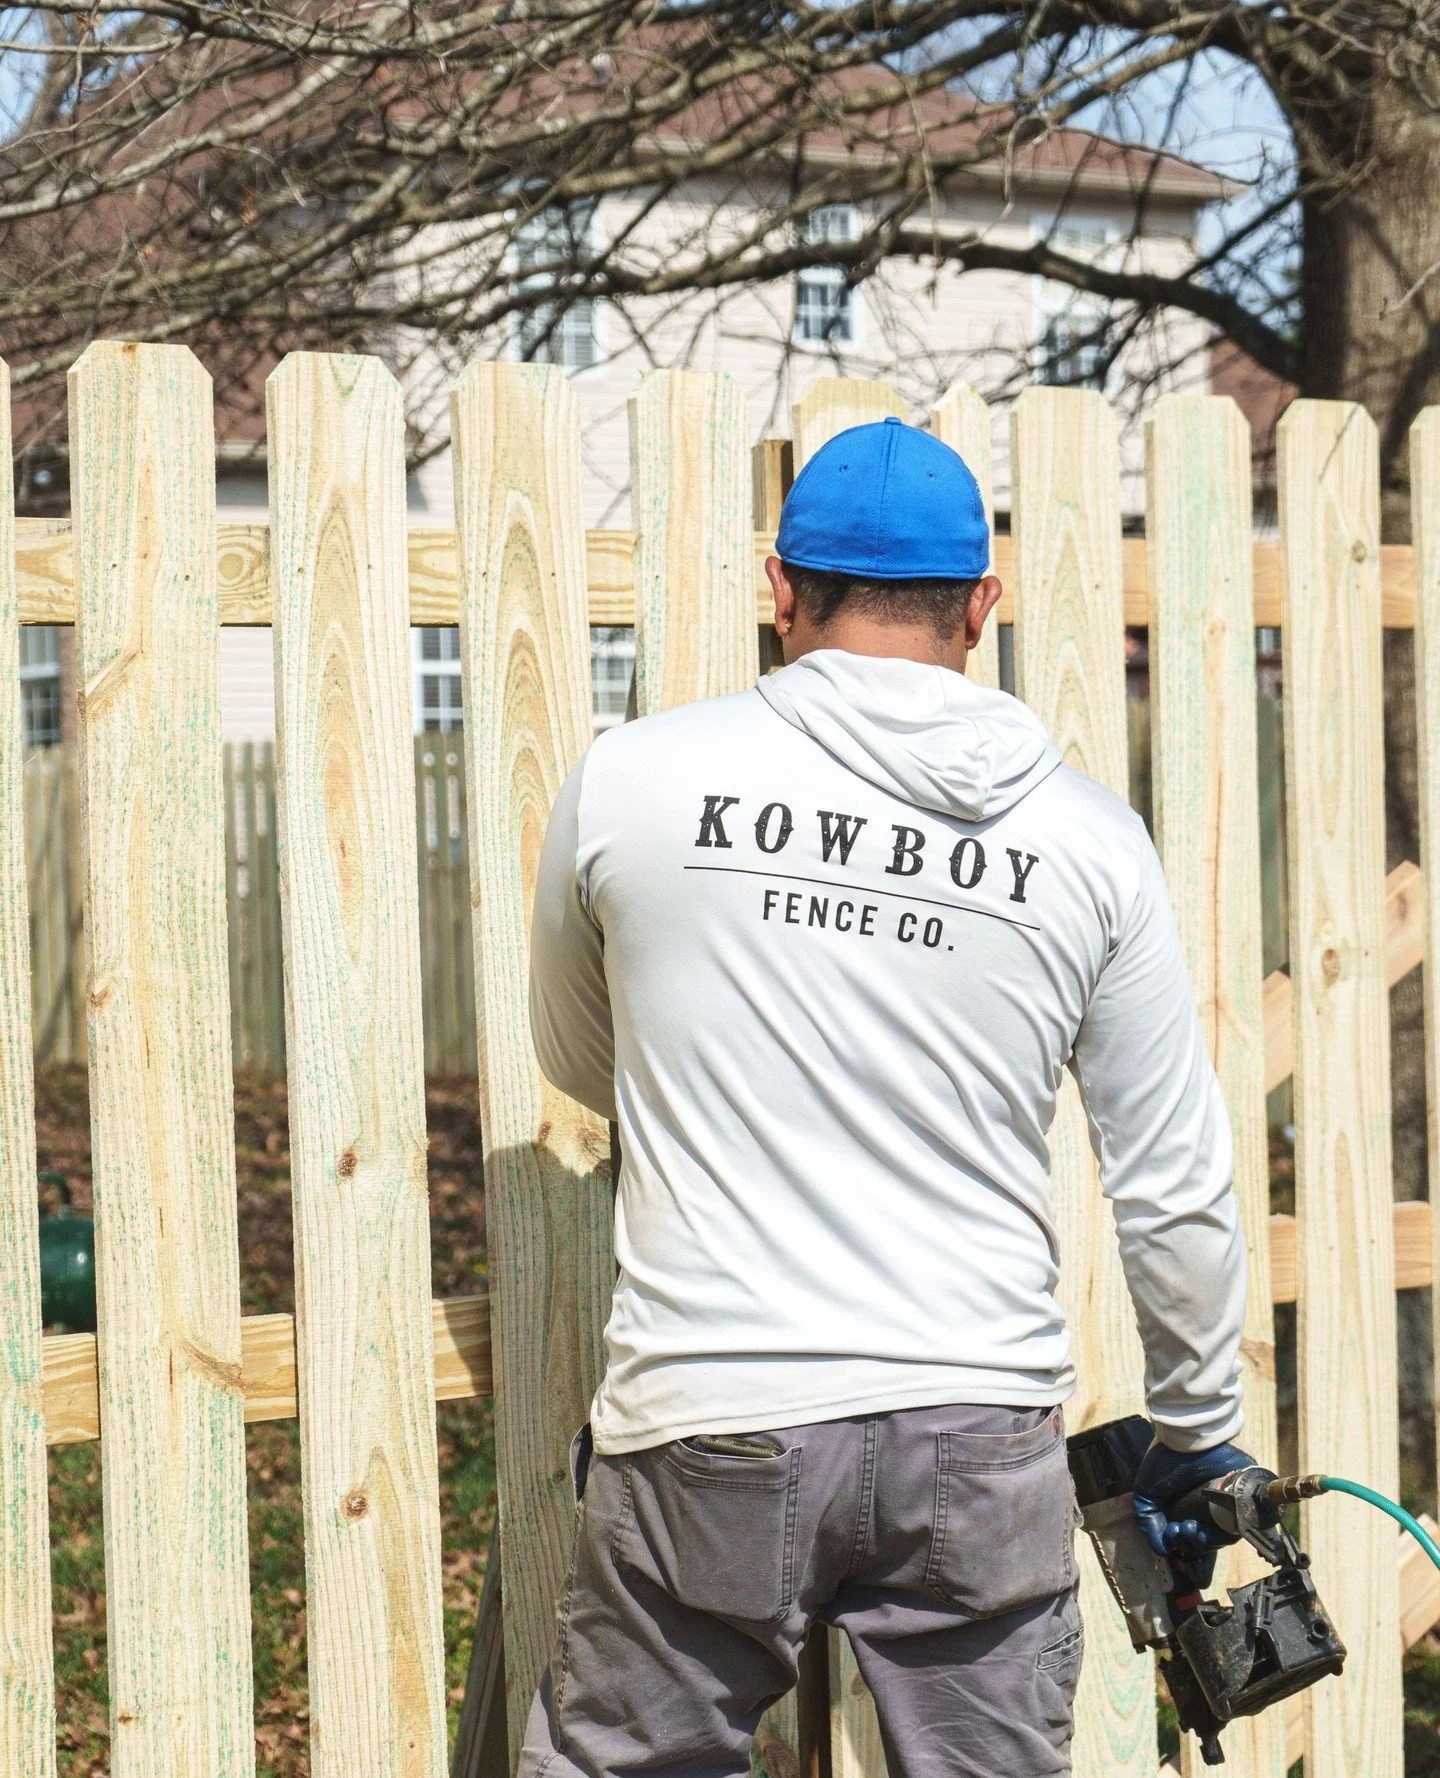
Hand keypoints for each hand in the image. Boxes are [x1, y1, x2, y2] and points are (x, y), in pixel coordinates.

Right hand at [1132, 1438, 1256, 1581]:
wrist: (1189, 1437)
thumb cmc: (1166, 1457)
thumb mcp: (1146, 1491)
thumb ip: (1148, 1521)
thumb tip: (1162, 1550)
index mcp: (1186, 1504)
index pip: (1186, 1534)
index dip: (1178, 1542)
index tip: (1169, 1536)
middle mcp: (1206, 1507)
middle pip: (1200, 1541)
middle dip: (1185, 1544)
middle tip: (1176, 1531)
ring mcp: (1225, 1507)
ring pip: (1216, 1539)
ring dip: (1198, 1543)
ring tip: (1186, 1528)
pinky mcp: (1241, 1505)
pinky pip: (1233, 1531)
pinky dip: (1216, 1538)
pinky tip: (1200, 1531)